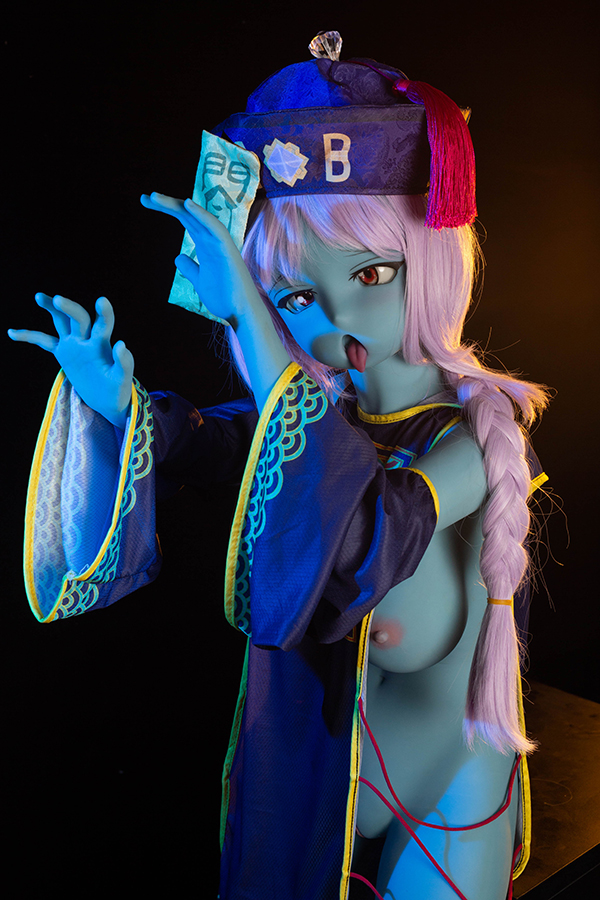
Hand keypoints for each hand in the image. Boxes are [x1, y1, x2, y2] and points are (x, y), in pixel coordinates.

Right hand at [8, 294, 133, 428]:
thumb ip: (124, 363)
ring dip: (52, 308)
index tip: (102, 301)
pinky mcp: (63, 353)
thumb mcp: (123, 379)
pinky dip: (29, 336)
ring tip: (39, 296)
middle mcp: (87, 340)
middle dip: (69, 308)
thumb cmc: (118, 388)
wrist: (107, 399)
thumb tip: (121, 343)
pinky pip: (44, 342)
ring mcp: (74, 345)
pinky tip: (11, 332)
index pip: (104, 324)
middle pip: (78, 318)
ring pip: (61, 322)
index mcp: (102, 345)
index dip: (104, 313)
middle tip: (58, 299)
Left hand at [140, 193, 262, 324]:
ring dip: (178, 206)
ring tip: (155, 197)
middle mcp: (212, 240)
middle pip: (188, 215)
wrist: (241, 313)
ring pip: (197, 218)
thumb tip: (178, 258)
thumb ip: (190, 268)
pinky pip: (215, 228)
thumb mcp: (199, 281)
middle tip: (144, 197)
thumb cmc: (225, 297)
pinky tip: (187, 204)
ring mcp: (220, 244)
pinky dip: (202, 215)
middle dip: (167, 204)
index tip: (146, 202)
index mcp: (205, 245)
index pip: (185, 220)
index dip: (167, 209)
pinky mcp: (227, 251)